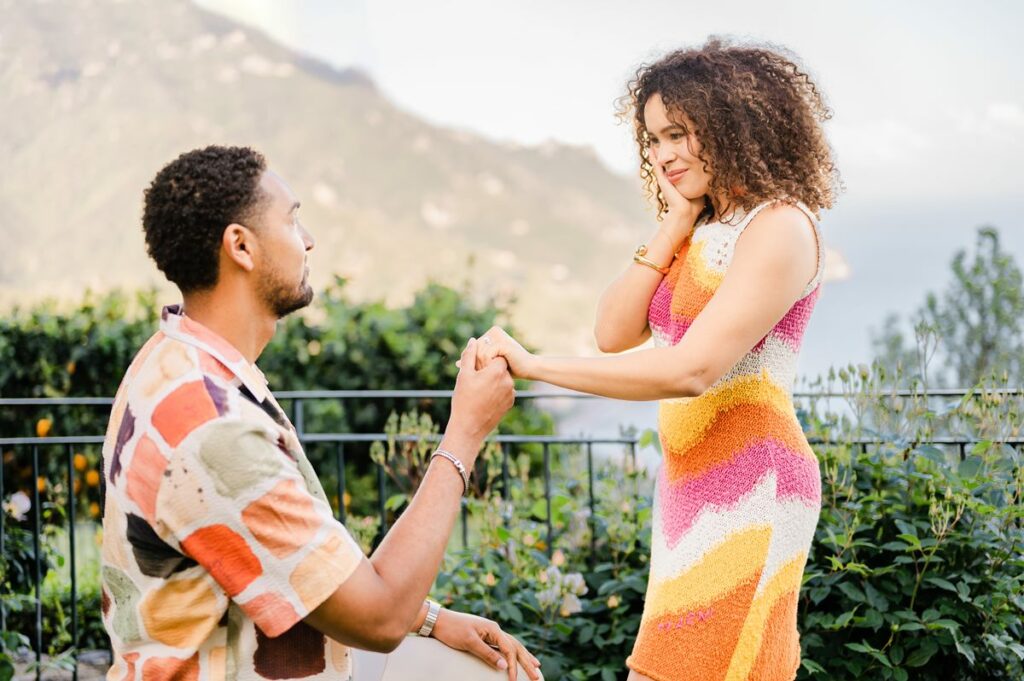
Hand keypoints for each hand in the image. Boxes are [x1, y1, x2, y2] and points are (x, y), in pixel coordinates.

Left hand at [430, 609, 541, 680]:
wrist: (438, 620)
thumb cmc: (452, 630)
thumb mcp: (469, 642)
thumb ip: (487, 654)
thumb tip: (504, 666)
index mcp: (493, 629)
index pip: (509, 650)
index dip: (513, 666)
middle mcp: (495, 630)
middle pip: (516, 647)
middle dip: (527, 662)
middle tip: (538, 677)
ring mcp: (491, 632)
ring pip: (513, 646)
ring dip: (524, 656)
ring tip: (536, 665)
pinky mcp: (486, 635)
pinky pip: (504, 646)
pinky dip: (514, 652)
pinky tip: (517, 656)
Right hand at [447, 338, 514, 456]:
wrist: (469, 428)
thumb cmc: (464, 400)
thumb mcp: (464, 375)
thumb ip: (469, 355)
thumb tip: (473, 341)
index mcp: (498, 371)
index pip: (497, 357)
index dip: (487, 360)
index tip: (478, 367)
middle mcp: (508, 382)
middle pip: (501, 368)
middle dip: (490, 371)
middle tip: (476, 380)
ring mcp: (511, 394)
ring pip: (503, 380)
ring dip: (494, 382)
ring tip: (478, 391)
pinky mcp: (510, 404)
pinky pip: (504, 392)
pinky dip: (496, 392)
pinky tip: (484, 399)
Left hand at [472, 326, 536, 379]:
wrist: (529, 368)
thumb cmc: (510, 368)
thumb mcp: (489, 364)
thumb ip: (475, 361)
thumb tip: (457, 363)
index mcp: (490, 333)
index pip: (472, 348)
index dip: (472, 362)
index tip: (479, 373)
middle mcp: (493, 331)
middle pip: (474, 350)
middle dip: (476, 365)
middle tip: (484, 375)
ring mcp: (497, 336)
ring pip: (478, 353)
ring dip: (482, 366)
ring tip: (489, 374)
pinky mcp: (502, 343)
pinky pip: (486, 355)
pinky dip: (488, 365)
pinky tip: (494, 372)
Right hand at [648, 144, 707, 245]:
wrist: (686, 213)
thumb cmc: (693, 206)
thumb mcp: (699, 190)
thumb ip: (701, 183)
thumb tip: (711, 178)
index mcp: (677, 183)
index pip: (675, 169)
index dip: (674, 160)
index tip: (674, 151)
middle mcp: (669, 181)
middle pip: (665, 165)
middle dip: (663, 156)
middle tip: (658, 145)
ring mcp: (664, 180)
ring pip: (659, 164)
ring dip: (655, 154)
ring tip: (651, 145)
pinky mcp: (662, 180)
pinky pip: (656, 166)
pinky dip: (653, 158)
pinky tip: (650, 149)